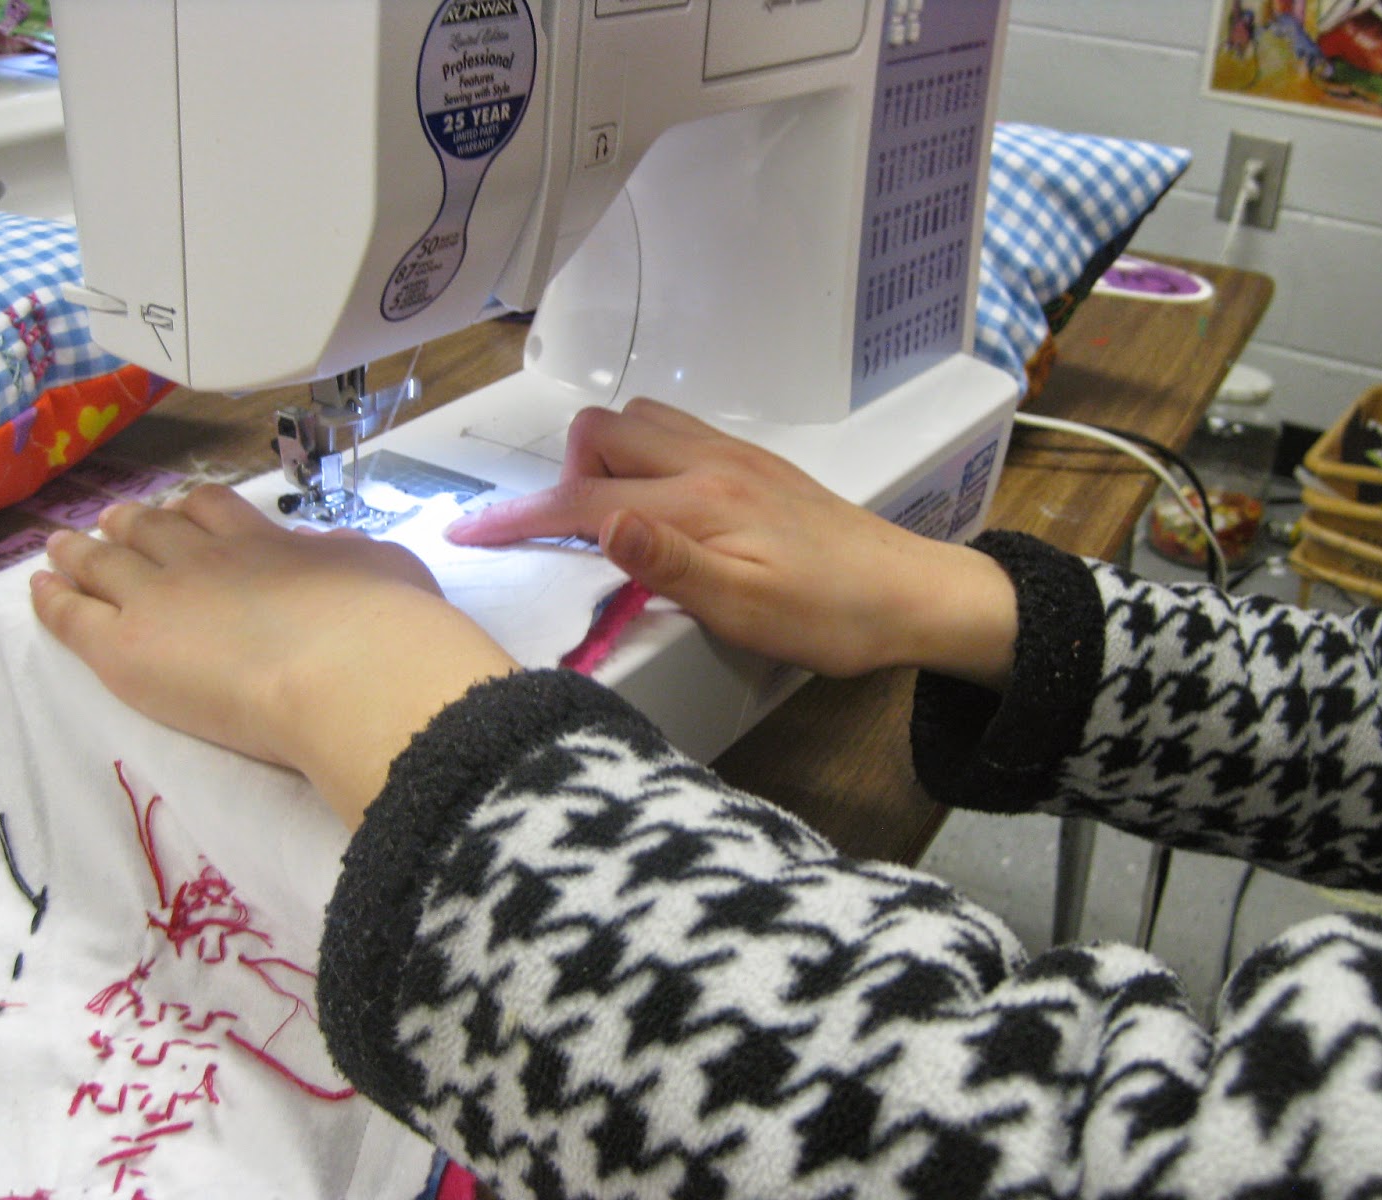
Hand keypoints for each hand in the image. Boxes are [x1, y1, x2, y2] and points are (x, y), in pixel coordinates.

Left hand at [31, 485, 516, 827]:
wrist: (356, 674)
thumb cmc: (391, 627)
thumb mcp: (390, 568)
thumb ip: (350, 555)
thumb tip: (326, 548)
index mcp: (267, 542)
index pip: (214, 509)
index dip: (191, 508)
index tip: (181, 512)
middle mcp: (205, 558)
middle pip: (151, 527)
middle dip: (130, 523)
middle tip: (115, 524)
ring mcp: (160, 596)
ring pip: (102, 561)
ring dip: (80, 550)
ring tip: (62, 547)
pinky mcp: (125, 646)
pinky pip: (71, 614)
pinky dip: (51, 597)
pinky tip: (41, 587)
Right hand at [445, 398, 1016, 686]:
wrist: (914, 594)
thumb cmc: (832, 618)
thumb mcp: (746, 610)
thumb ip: (667, 563)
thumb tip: (597, 520)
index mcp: (700, 500)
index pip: (585, 500)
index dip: (520, 518)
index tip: (467, 533)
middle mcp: (712, 461)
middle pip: (603, 434)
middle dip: (564, 475)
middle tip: (570, 538)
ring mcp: (736, 455)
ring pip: (640, 422)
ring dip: (605, 457)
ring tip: (611, 518)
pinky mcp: (757, 463)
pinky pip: (678, 432)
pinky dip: (644, 454)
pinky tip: (660, 503)